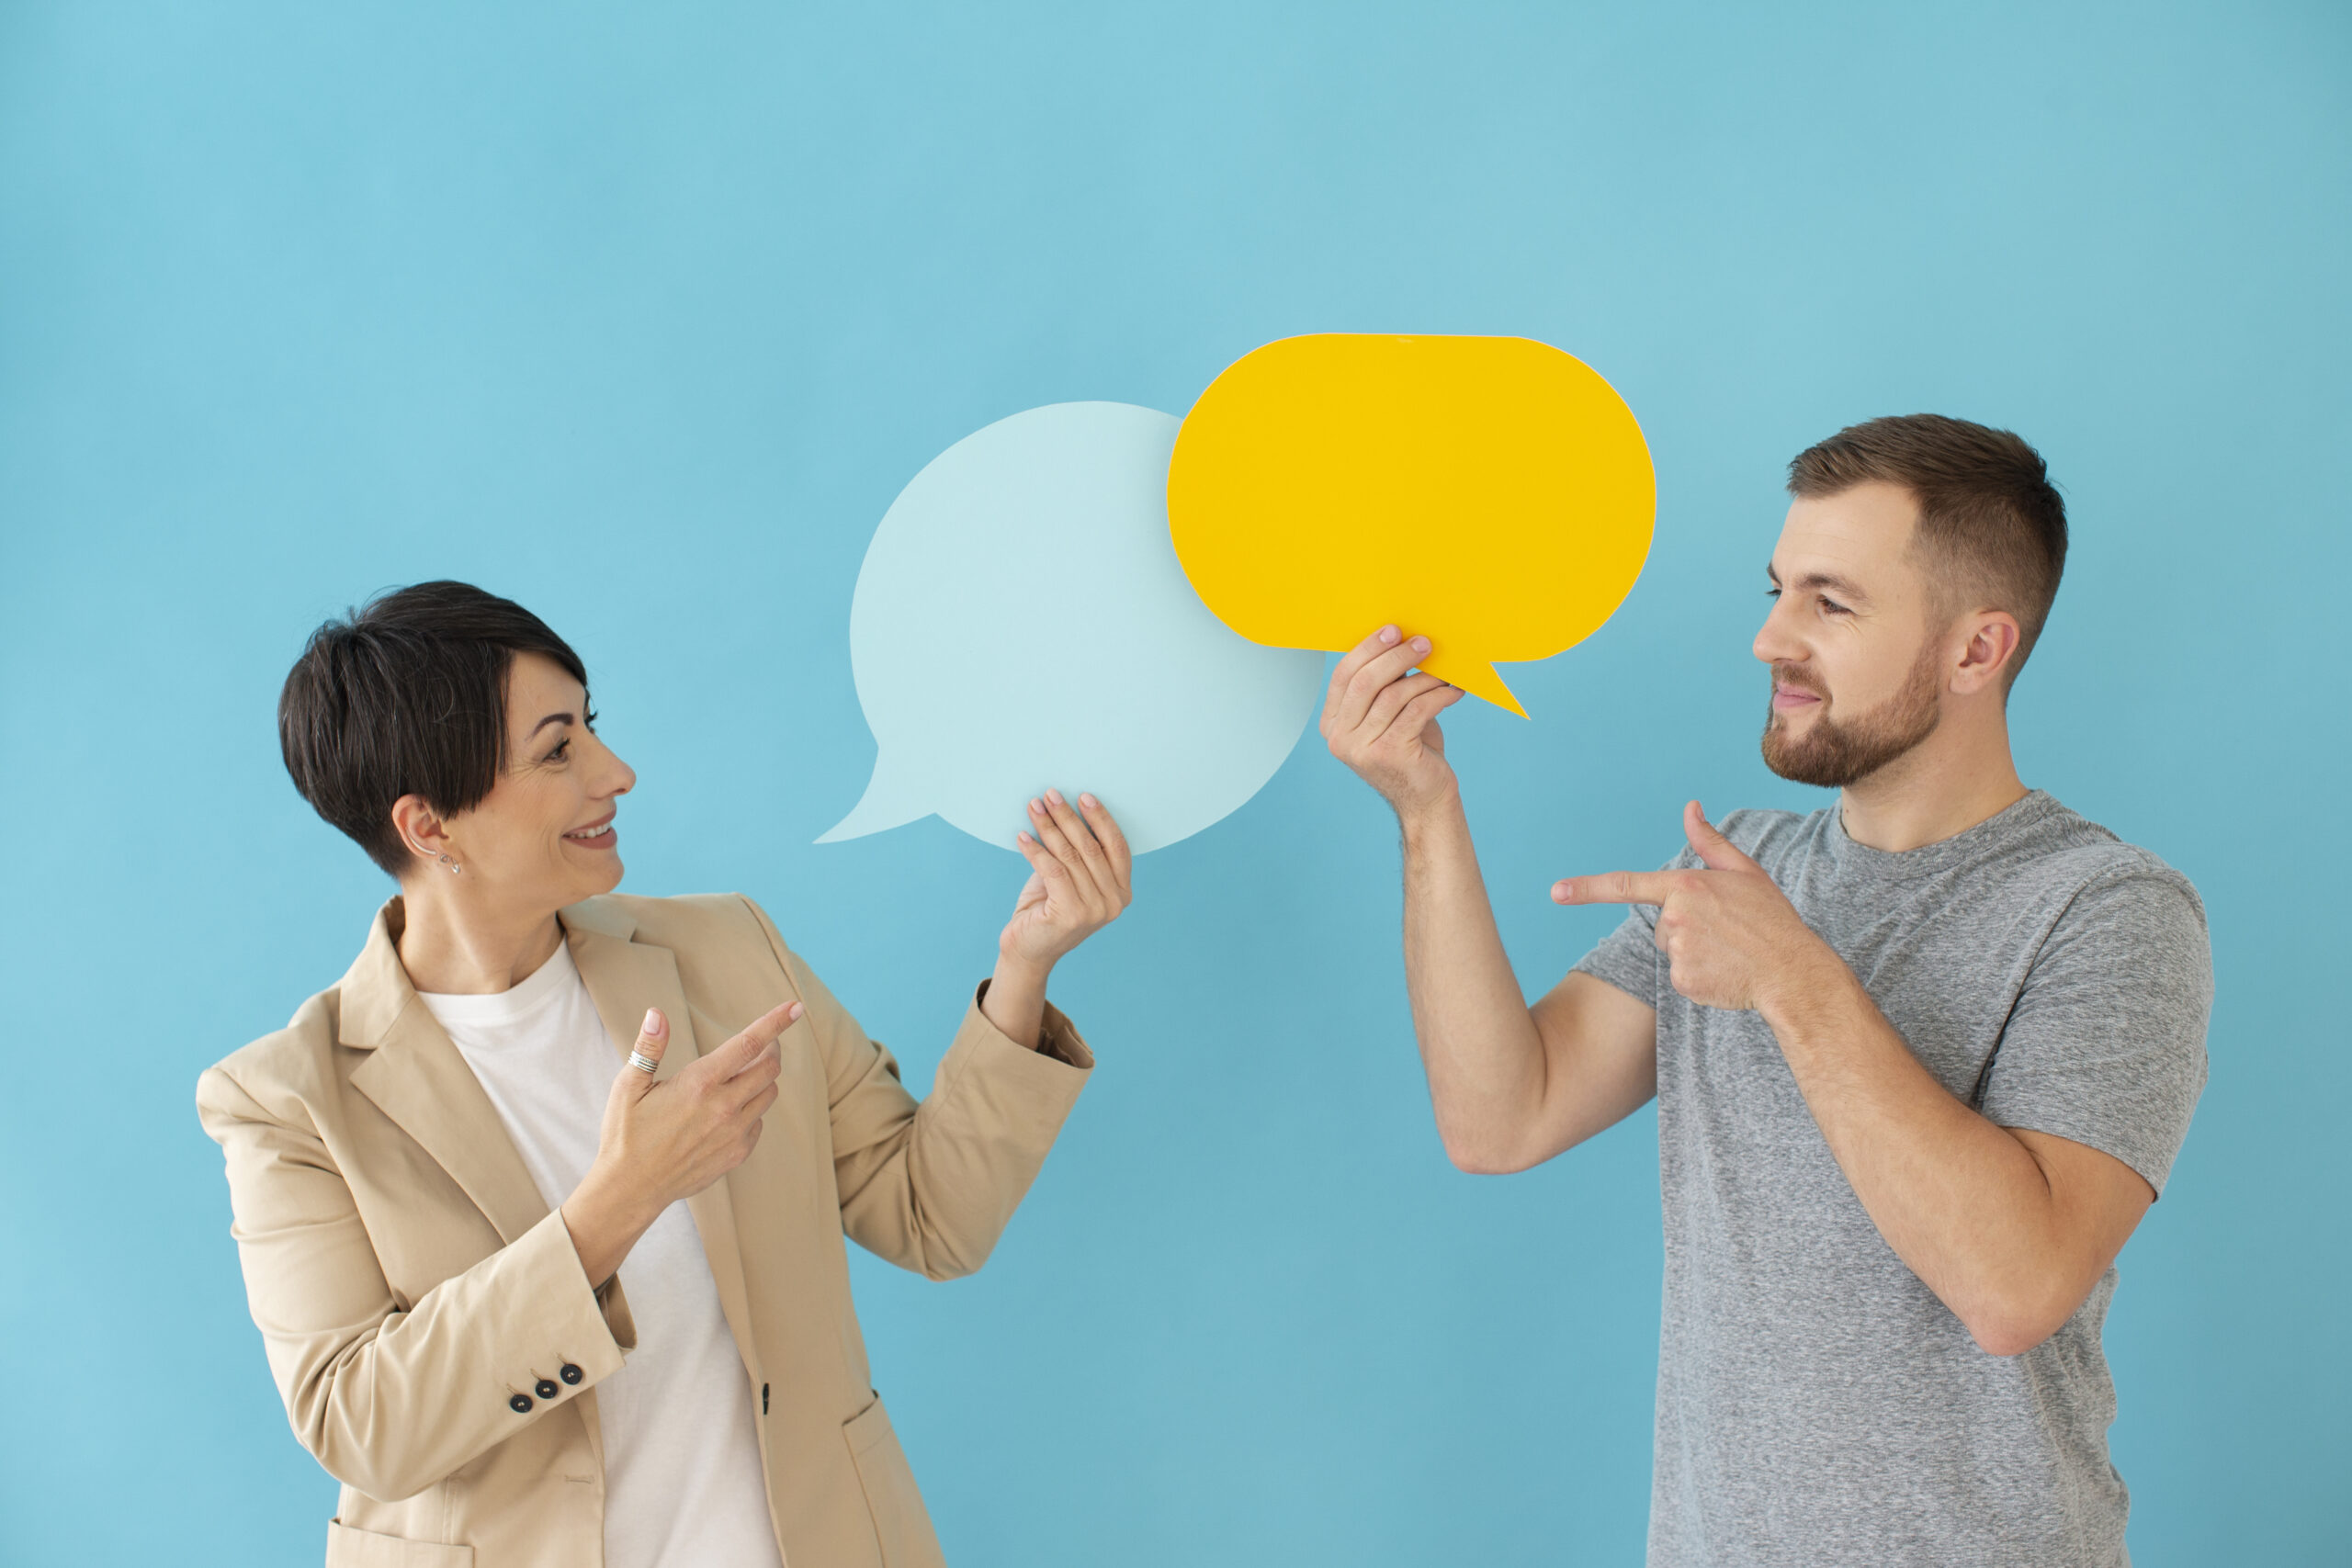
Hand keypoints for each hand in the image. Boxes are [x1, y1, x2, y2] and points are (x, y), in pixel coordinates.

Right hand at [561, 1000, 798, 1283]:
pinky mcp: (737, 1154)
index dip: (775, 1023)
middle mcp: (723, 1108)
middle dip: (770, 1051)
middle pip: (770, 1068)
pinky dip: (751, 1111)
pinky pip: (758, 1123)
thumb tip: (657, 1013)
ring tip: (737, 1078)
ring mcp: (734, 1133)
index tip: (796, 1007)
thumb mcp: (628, 1087)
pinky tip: (726, 1112)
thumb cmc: (625, 1134)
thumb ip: (648, 1048)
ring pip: (768, 1095)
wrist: (630, 1189)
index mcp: (699, 1084)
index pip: (749, 1044)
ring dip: (761, 1080)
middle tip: (758, 1046)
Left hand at [1001, 790, 1133, 972]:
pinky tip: (1022, 836)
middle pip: (1091, 848)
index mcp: (1122, 892)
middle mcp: (1114, 903)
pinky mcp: (1070, 915)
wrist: (1028, 951)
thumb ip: (1078, 854)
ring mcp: (1094, 911)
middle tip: (1050, 795)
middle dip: (1068, 817)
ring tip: (1034, 808)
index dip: (1101, 819)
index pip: (1118, 847)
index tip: (1083, 796)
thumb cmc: (1047, 909)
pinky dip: (1035, 850)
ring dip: (1048, 827)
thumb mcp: (1070, 879)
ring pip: (1070, 856)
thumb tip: (1067, 809)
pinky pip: (1052, 870)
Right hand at [1321, 625, 1464, 816]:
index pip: (1343, 676)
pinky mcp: (1390, 754)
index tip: (1394, 630)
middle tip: (1424, 643)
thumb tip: (1403, 640)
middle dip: (1396, 656)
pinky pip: (1416, 711)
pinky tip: (1453, 691)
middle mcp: (1340, 738)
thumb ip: (1386, 685)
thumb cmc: (1411, 750)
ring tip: (1446, 671)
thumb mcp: (1390, 715)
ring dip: (1424, 677)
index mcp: (1332, 724)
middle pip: (1365, 682)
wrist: (1425, 799)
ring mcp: (1362, 749)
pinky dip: (1438, 696)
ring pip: (1393, 695)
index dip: (1368, 648)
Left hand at [1552, 801, 1833, 1012]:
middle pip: (1662, 924)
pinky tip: (1725, 973)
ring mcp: (1677, 951)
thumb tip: (1689, 807)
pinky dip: (1699, 977)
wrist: (1793, 972)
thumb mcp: (1745, 872)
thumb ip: (1710, 842)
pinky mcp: (1682, 981)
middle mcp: (1676, 917)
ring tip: (1729, 952)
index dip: (1587, 888)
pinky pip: (1679, 977)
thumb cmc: (1772, 920)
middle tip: (1726, 932)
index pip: (1627, 884)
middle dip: (1687, 927)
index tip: (1555, 892)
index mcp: (1686, 886)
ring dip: (1694, 952)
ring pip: (1671, 950)